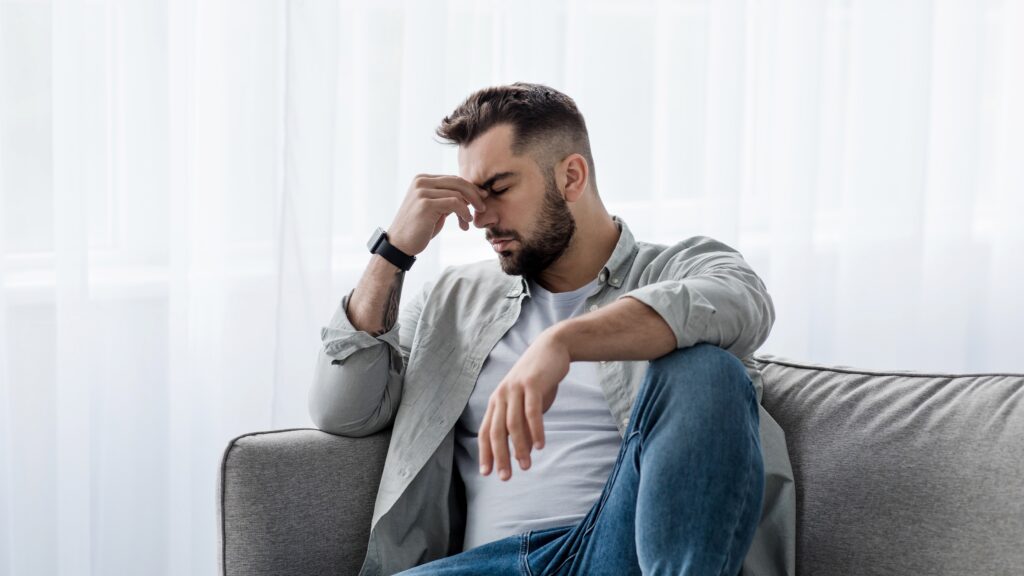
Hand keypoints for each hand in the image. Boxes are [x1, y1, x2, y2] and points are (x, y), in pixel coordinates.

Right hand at [387, 174, 487, 255]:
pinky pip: (454, 203)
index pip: (453, 179)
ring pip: (458, 193)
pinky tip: (464, 223)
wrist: (400, 245)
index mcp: (423, 179)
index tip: (481, 199)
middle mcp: (421, 182)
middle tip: (482, 207)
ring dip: (468, 208)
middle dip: (474, 195)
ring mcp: (422, 191)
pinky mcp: (426, 204)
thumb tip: (473, 194)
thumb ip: (448, 198)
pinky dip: (463, 212)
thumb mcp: (436, 209)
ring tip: (467, 221)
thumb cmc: (419, 228)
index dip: (470, 188)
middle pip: (457, 182)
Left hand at [478, 329, 569, 480]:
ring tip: (526, 465)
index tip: (487, 473)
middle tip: (506, 477)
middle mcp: (501, 396)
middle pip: (497, 432)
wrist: (552, 348)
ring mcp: (515, 389)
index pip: (486, 432)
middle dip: (500, 457)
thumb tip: (522, 449)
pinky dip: (535, 430)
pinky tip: (540, 446)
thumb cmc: (538, 380)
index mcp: (497, 401)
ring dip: (520, 448)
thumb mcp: (525, 402)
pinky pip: (532, 412)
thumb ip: (520, 422)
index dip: (485, 453)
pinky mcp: (532, 385)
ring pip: (513, 425)